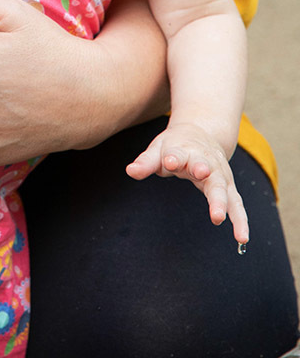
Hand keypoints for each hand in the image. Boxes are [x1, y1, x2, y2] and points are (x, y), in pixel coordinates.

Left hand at [126, 121, 248, 244]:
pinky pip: (236, 205)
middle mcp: (205, 161)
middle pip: (205, 168)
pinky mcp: (228, 187)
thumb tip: (131, 171)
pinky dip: (240, 220)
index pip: (178, 153)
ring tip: (218, 217)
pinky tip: (242, 238)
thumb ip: (146, 161)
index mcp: (184, 149)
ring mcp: (219, 174)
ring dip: (221, 202)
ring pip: (223, 188)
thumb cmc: (176, 146)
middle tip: (200, 174)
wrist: (201, 134)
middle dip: (203, 172)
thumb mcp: (159, 148)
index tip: (169, 160)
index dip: (174, 156)